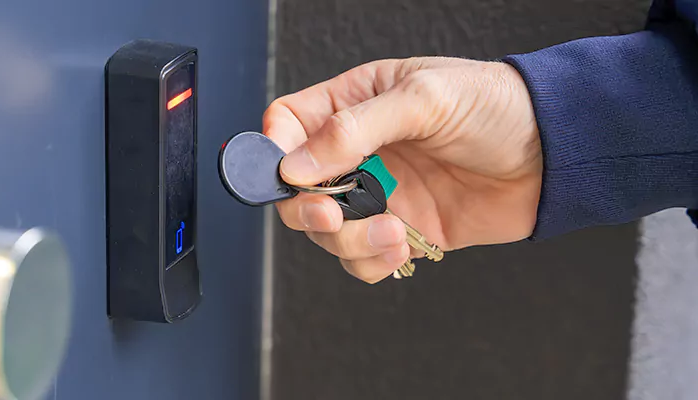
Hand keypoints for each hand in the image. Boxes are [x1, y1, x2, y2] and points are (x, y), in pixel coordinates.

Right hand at [265, 57, 542, 282]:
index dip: (274, 151)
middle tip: (331, 214)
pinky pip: (360, 258)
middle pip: (294, 190)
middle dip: (306, 209)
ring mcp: (376, 195)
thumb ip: (353, 131)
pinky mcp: (400, 231)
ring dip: (348, 240)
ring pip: (324, 232)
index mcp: (352, 104)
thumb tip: (294, 166)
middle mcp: (356, 152)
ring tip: (393, 231)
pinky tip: (405, 246)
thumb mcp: (423, 100)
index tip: (288, 173)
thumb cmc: (496, 107)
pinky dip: (371, 261)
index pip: (287, 126)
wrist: (556, 156)